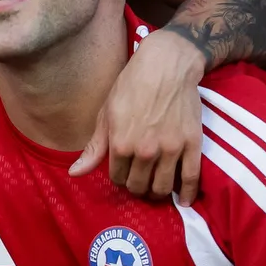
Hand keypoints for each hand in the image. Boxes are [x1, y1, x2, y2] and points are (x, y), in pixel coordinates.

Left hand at [78, 30, 209, 201]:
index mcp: (121, 144)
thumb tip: (74, 173)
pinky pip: (191, 178)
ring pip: (163, 187)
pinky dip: (187, 194)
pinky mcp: (192, 144)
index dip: (120, 177)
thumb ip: (94, 147)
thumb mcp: (106, 113)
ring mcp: (170, 149)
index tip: (125, 171)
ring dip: (158, 191)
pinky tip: (182, 200)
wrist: (167, 65)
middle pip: (139, 187)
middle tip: (141, 179)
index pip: (117, 179)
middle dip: (137, 186)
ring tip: (157, 185)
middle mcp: (145, 150)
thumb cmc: (132, 85)